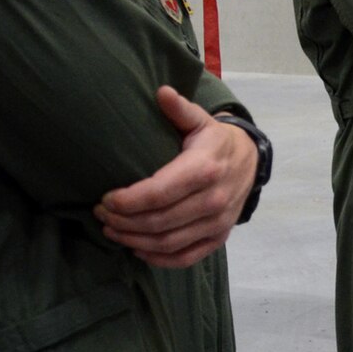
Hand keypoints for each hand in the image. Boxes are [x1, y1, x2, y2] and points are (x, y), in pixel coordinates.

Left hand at [94, 86, 257, 267]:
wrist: (251, 161)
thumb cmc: (215, 141)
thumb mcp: (201, 120)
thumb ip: (180, 110)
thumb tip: (162, 92)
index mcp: (205, 169)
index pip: (159, 193)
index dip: (127, 200)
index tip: (104, 199)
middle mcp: (213, 199)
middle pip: (158, 221)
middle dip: (123, 221)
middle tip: (101, 214)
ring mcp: (218, 222)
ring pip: (167, 242)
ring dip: (133, 240)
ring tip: (111, 230)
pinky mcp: (219, 238)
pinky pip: (185, 257)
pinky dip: (158, 258)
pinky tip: (137, 249)